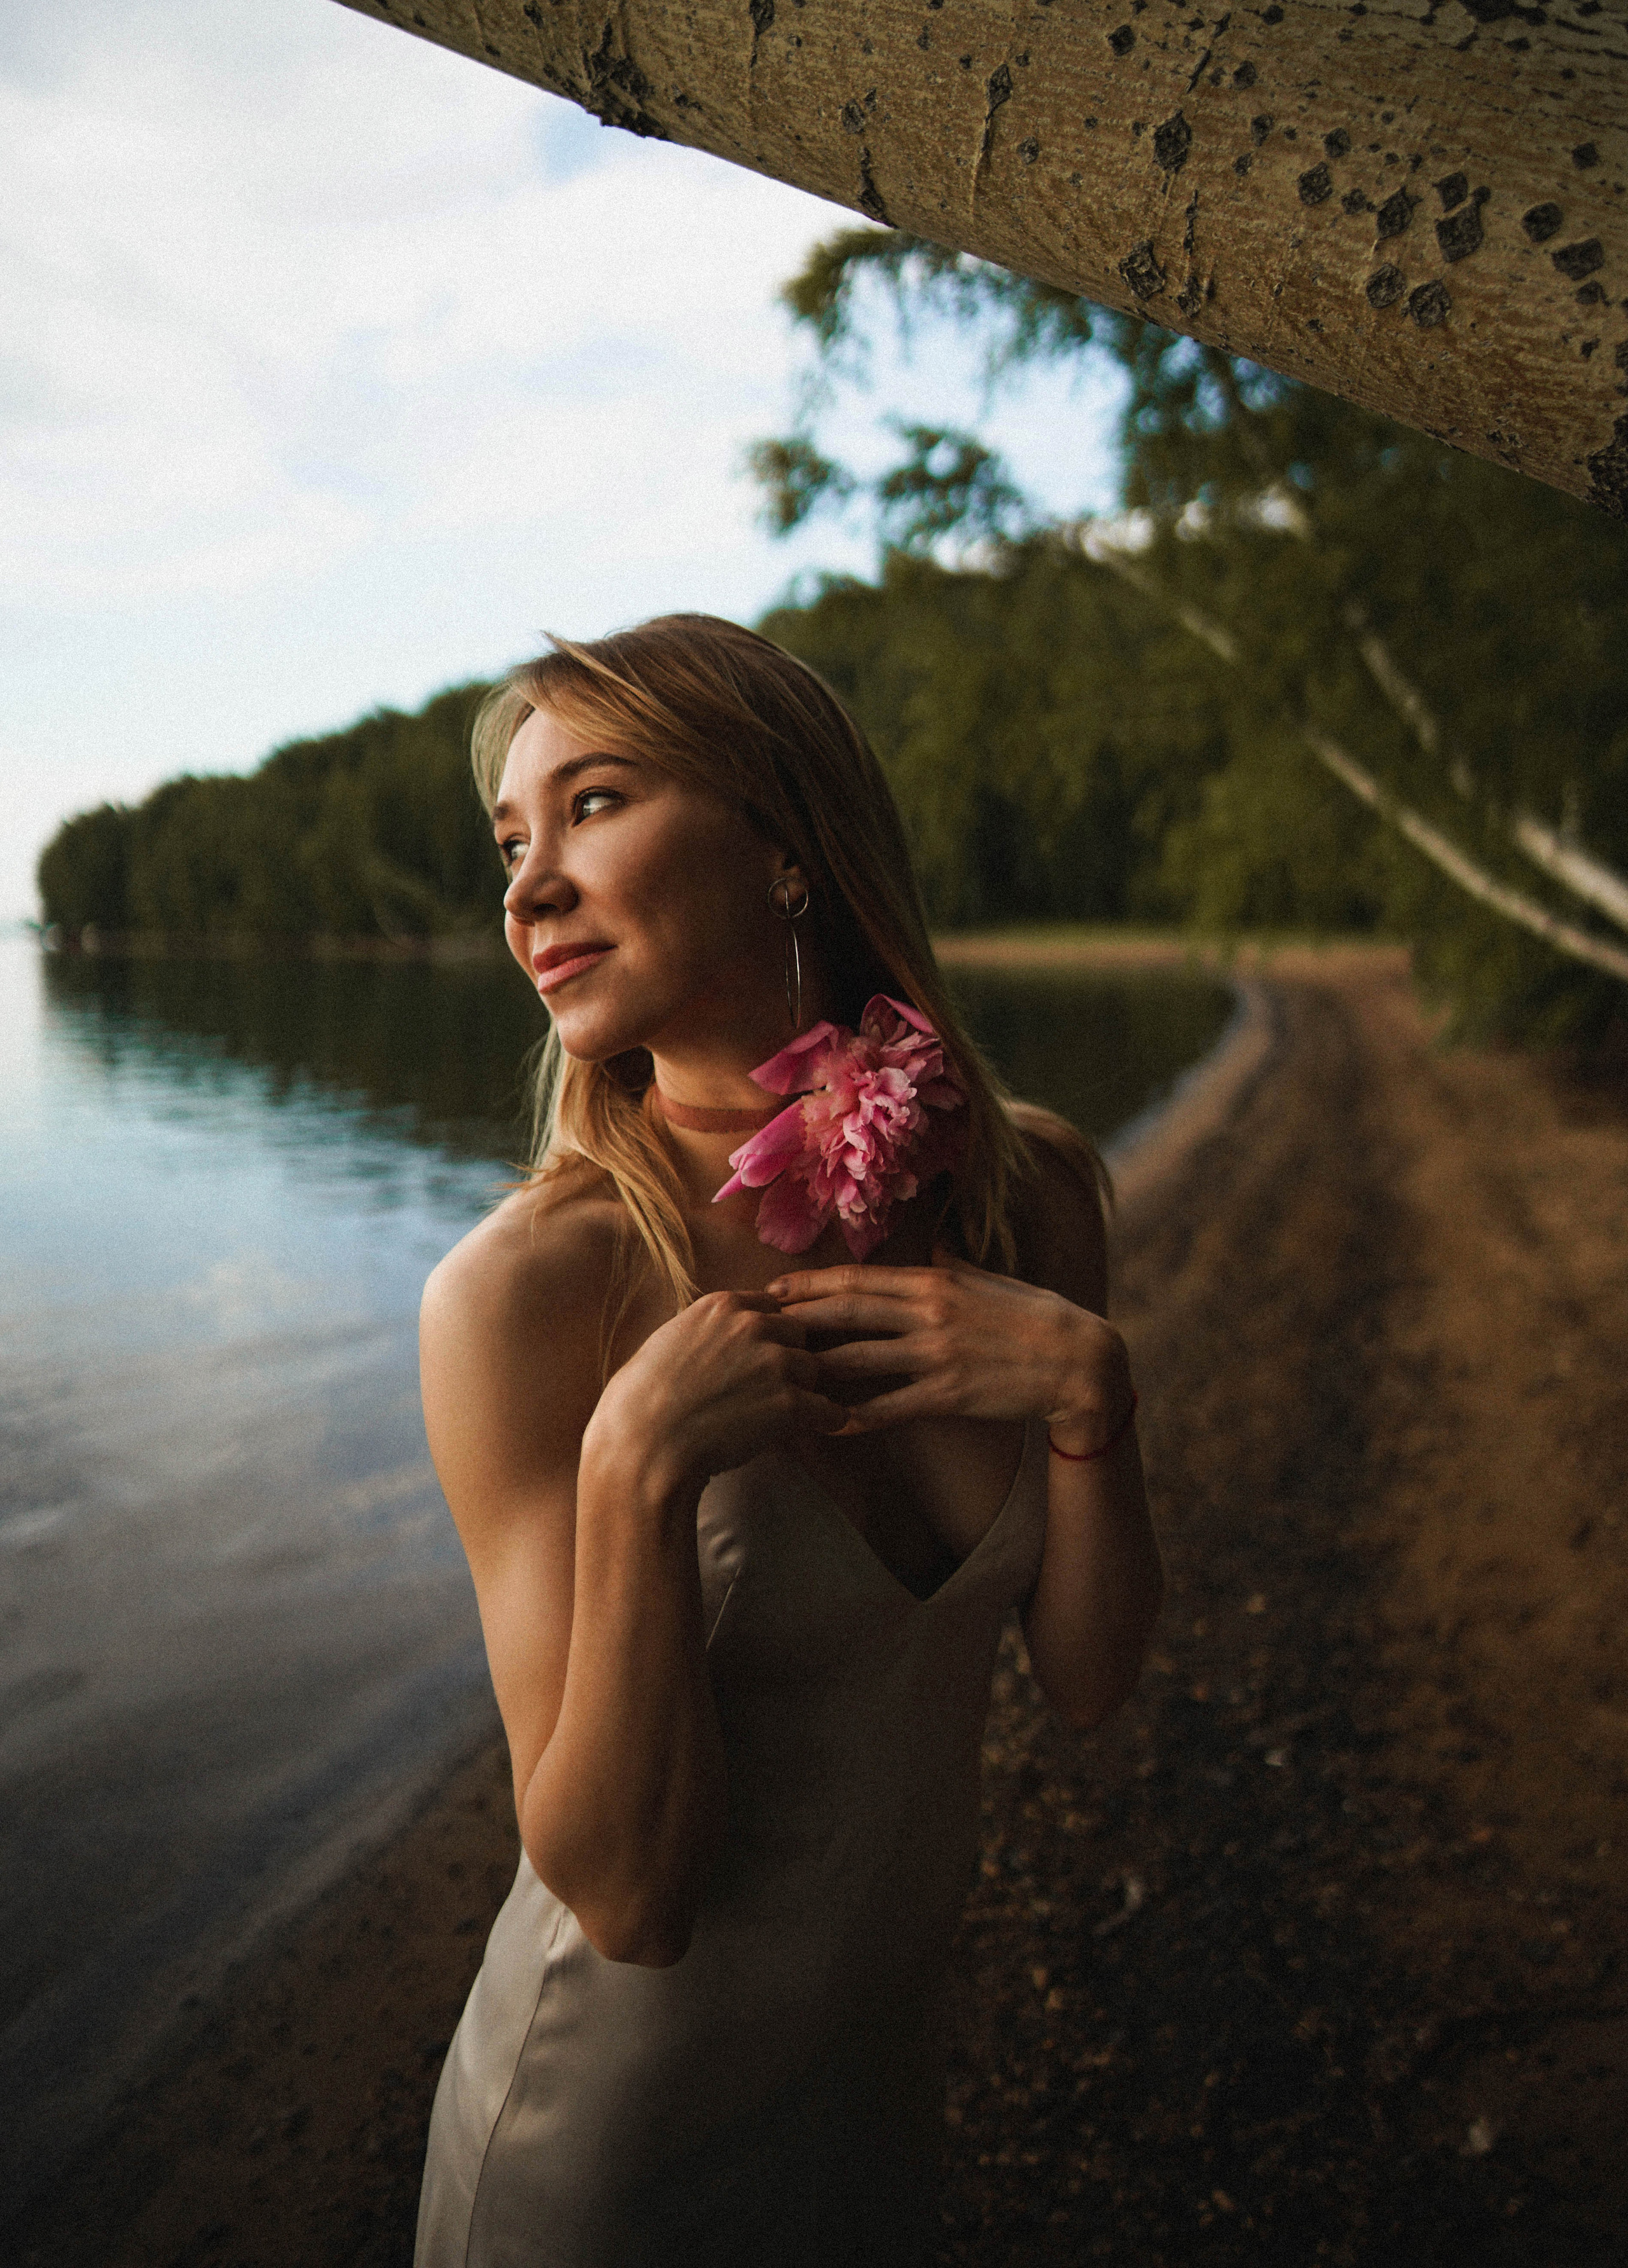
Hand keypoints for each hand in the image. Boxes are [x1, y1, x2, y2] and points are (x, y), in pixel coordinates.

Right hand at [585, 1290, 849, 1498]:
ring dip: (805, 1389)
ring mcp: (774, 1362)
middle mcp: (753, 1326)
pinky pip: (828, 1409)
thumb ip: (704, 1331)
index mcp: (721, 1306)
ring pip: (814, 1369)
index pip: (769, 1305)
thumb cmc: (639, 1402)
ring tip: (788, 1413)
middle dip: (790, 1356)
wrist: (643, 1445)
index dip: (768, 1333)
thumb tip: (718, 1339)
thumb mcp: (667, 1342)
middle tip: (775, 1386)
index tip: (762, 1353)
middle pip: (797, 1333)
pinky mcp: (788, 1403)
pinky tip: (818, 1429)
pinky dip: (826, 1421)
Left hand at [766, 1254, 1135, 1451]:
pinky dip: (856, 1416)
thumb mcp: (988, 1278)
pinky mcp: (950, 1394)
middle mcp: (929, 1312)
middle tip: (755, 1326)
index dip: (811, 1285)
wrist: (1078, 1360)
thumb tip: (930, 1241)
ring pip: (860, 1359)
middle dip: (797, 1319)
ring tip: (775, 1374)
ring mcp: (937, 1354)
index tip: (774, 1288)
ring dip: (815, 1368)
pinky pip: (891, 1407)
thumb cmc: (1033, 1316)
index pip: (859, 1280)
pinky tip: (825, 1424)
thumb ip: (951, 1262)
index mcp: (935, 1281)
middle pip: (848, 1313)